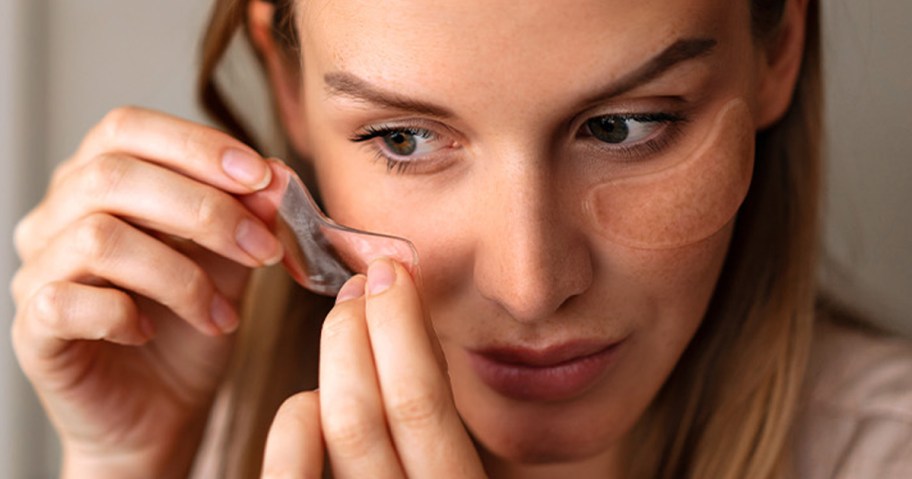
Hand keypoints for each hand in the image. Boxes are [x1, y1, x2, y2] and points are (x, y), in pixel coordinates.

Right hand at [10, 107, 282, 477]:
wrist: (163, 410)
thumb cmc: (192, 329)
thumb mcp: (233, 263)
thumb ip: (248, 216)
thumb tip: (276, 175)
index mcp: (100, 183)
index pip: (128, 128)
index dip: (197, 145)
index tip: (263, 178)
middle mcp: (57, 217)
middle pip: (113, 175)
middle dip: (205, 209)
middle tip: (262, 249)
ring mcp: (37, 271)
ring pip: (97, 237)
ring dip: (180, 274)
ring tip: (222, 313)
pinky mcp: (33, 330)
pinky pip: (66, 302)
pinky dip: (124, 314)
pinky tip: (154, 330)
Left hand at [260, 259, 485, 477]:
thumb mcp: (454, 461)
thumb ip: (440, 412)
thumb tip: (413, 321)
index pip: (422, 402)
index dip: (402, 324)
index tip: (393, 274)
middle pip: (367, 407)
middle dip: (358, 325)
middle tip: (362, 283)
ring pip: (332, 427)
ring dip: (335, 358)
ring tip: (345, 327)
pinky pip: (289, 471)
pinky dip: (295, 423)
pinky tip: (307, 401)